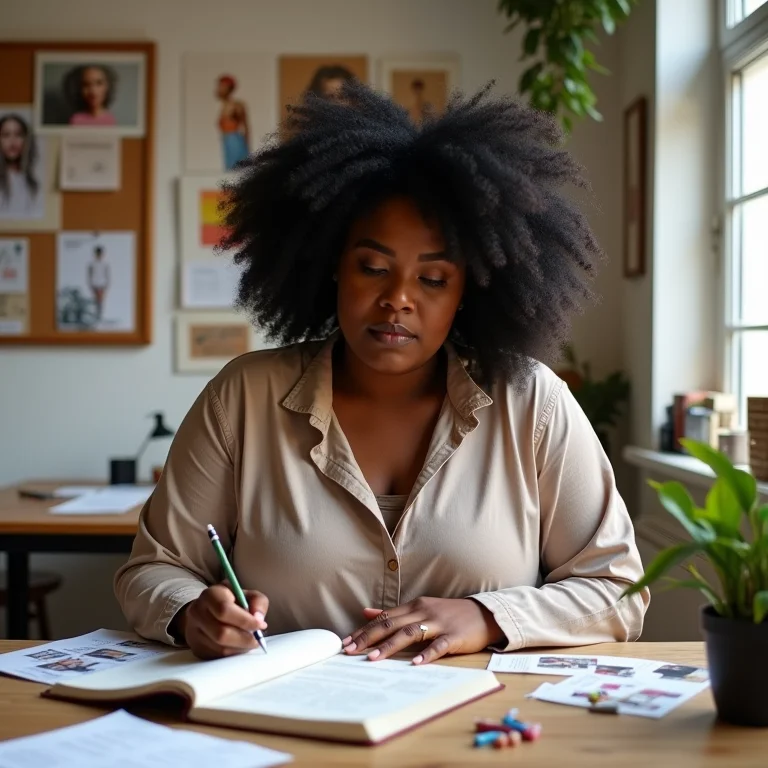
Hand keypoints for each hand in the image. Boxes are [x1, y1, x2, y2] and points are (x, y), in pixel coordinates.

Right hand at [173, 584, 268, 659]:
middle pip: (221, 633)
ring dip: (240, 648)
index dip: (245, 620)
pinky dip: (233, 654)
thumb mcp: (247, 594)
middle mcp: (197, 613)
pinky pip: (217, 657)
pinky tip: (239, 646)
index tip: (261, 625)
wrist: (206, 611)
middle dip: (244, 639)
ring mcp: (193, 632)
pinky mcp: (196, 649)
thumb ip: (258, 602)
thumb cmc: (232, 601)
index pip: (224, 610)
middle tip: (257, 639)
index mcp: (210, 595)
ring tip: (250, 642)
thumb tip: (259, 620)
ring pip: (220, 648)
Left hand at [342, 597, 503, 664]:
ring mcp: (439, 623)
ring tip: (373, 659)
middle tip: (350, 651)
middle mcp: (424, 611)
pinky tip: (416, 663)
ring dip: (390, 646)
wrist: (484, 614)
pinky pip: (439, 645)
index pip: (384, 618)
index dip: (364, 630)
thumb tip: (366, 612)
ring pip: (410, 633)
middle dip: (369, 638)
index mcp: (414, 605)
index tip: (346, 643)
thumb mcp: (420, 608)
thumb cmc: (449, 613)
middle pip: (392, 624)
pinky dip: (427, 654)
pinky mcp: (455, 636)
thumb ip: (394, 612)